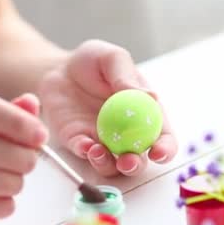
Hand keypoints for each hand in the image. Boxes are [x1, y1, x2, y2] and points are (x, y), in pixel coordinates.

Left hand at [38, 40, 176, 176]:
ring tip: (98, 152)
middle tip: (127, 161)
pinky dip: (85, 153)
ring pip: (111, 164)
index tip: (158, 152)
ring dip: (108, 164)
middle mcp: (127, 133)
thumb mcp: (113, 59)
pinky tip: (84, 146)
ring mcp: (102, 140)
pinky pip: (84, 153)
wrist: (58, 68)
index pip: (162, 138)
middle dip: (135, 165)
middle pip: (138, 159)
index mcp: (145, 114)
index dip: (164, 149)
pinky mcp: (78, 141)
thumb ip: (127, 77)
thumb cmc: (93, 61)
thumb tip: (151, 96)